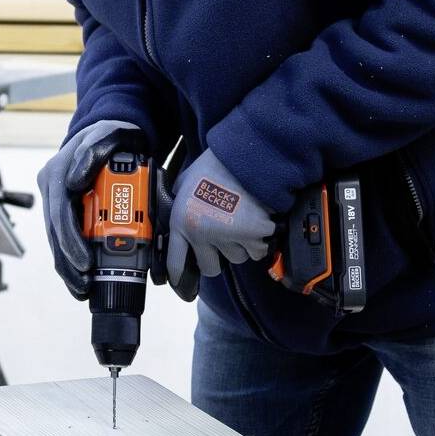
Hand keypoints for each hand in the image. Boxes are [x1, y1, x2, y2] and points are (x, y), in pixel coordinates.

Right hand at [37, 119, 144, 299]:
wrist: (113, 135)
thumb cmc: (114, 136)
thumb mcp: (110, 136)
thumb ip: (94, 152)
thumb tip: (74, 182)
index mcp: (57, 173)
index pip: (60, 213)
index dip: (70, 241)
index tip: (86, 262)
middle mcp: (52, 189)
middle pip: (55, 233)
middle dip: (68, 263)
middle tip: (84, 285)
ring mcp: (56, 201)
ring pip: (57, 241)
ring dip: (68, 268)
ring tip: (82, 290)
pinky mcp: (65, 210)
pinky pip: (65, 239)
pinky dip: (72, 260)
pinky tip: (81, 280)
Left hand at [163, 148, 276, 290]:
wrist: (245, 154)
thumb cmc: (215, 164)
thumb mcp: (184, 182)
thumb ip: (180, 203)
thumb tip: (180, 213)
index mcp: (182, 222)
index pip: (175, 262)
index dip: (178, 275)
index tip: (181, 281)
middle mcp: (203, 234)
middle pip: (210, 268)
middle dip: (216, 257)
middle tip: (223, 240)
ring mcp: (229, 236)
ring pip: (236, 258)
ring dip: (239, 246)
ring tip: (241, 221)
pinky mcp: (254, 234)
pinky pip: (258, 250)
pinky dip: (259, 241)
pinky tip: (256, 221)